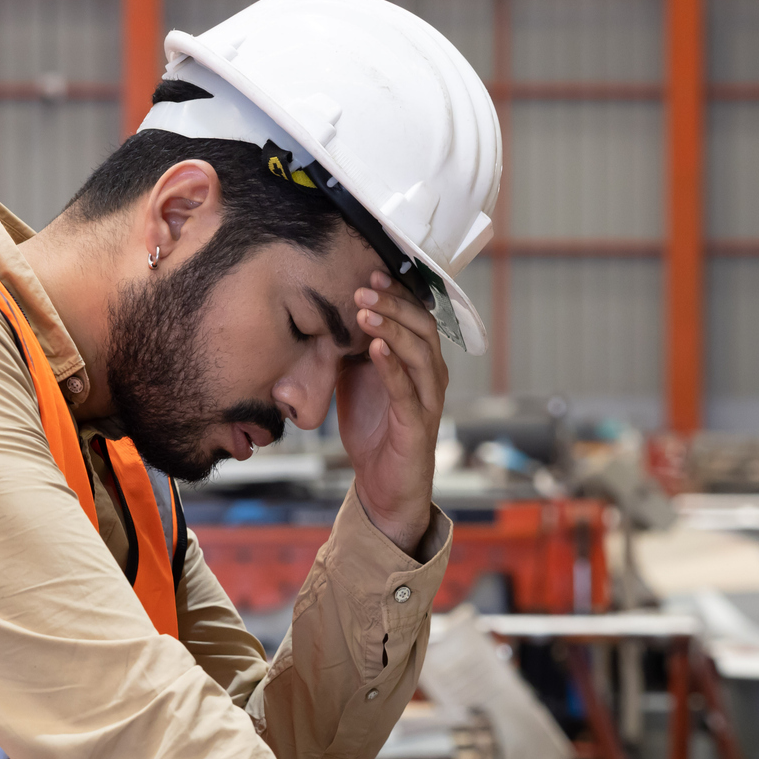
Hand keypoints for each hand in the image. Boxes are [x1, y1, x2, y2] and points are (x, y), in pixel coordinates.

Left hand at [337, 270, 447, 554]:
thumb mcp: (356, 380)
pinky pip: (407, 391)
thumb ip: (350, 349)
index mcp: (419, 362)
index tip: (371, 272)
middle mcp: (431, 376)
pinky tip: (375, 349)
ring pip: (419, 353)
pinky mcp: (416, 426)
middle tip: (363, 287)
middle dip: (393, 304)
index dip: (397, 293)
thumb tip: (327, 315)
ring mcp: (427, 401)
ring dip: (391, 329)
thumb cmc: (374, 430)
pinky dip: (392, 367)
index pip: (416, 316)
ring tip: (365, 312)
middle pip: (422, 327)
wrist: (383, 486)